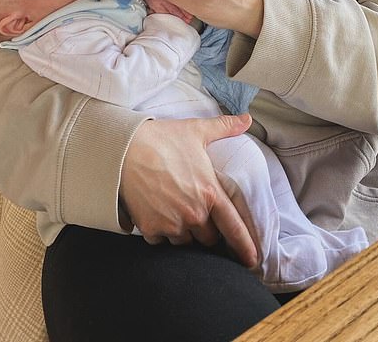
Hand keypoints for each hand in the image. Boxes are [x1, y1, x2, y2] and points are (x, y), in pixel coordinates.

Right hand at [120, 114, 257, 267]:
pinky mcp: (151, 229)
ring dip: (185, 233)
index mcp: (210, 193)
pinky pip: (162, 242)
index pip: (234, 227)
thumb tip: (247, 118)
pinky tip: (158, 215)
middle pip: (209, 239)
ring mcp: (171, 224)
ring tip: (176, 212)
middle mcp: (194, 213)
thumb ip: (225, 127)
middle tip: (198, 214)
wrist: (124, 149)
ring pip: (186, 243)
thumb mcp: (196, 131)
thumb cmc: (162, 139)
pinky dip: (162, 233)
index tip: (252, 260)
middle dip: (207, 230)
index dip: (245, 246)